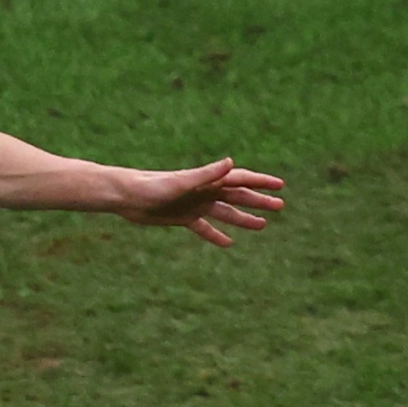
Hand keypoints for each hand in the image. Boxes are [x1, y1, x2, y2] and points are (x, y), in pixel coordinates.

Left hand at [117, 159, 285, 247]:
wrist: (126, 195)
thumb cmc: (153, 186)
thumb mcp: (182, 181)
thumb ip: (206, 174)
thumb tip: (230, 163)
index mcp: (207, 181)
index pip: (240, 180)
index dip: (261, 182)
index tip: (280, 186)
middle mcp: (204, 192)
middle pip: (237, 196)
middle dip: (259, 201)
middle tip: (280, 206)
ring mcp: (194, 205)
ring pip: (225, 213)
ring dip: (243, 218)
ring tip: (262, 226)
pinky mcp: (182, 218)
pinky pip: (204, 228)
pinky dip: (216, 235)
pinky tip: (229, 243)